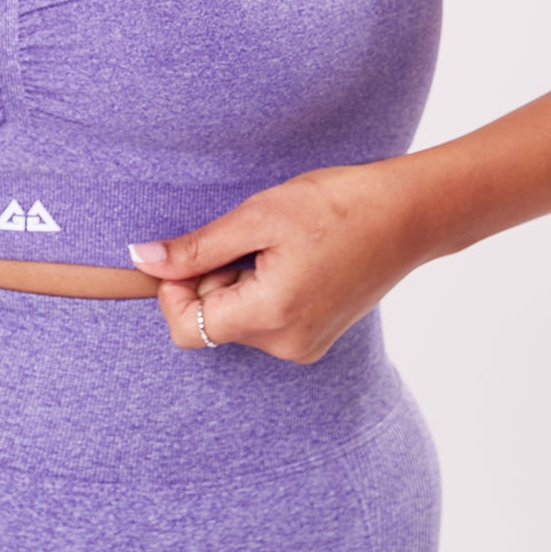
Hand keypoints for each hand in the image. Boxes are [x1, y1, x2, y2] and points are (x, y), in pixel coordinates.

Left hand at [126, 161, 426, 361]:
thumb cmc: (337, 205)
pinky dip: (263, 289)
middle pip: (212, 323)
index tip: (196, 251)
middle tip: (251, 240)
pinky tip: (293, 259)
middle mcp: (287, 345)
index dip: (176, 289)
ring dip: (239, 282)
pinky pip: (265, 320)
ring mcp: (305, 346)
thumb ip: (196, 248)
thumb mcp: (257, 217)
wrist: (408, 214)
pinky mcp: (315, 337)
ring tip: (278, 247)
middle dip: (214, 279)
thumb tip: (142, 261)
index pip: (186, 328)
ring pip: (237, 320)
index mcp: (270, 317)